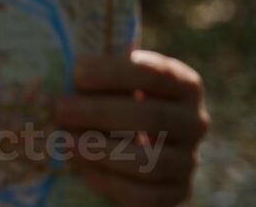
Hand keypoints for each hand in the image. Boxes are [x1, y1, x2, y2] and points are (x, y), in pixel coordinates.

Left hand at [55, 49, 208, 205]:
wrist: (132, 143)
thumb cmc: (115, 97)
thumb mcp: (113, 79)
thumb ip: (99, 71)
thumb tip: (62, 62)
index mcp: (184, 84)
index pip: (156, 74)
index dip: (115, 73)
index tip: (76, 72)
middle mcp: (195, 122)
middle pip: (151, 118)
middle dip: (100, 113)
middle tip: (60, 108)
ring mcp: (189, 160)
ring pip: (151, 162)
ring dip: (103, 151)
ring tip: (66, 141)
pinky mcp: (178, 192)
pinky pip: (147, 196)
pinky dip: (112, 183)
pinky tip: (84, 169)